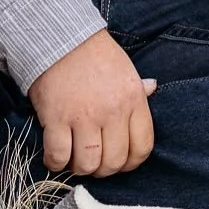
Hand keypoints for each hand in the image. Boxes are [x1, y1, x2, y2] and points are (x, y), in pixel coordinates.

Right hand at [27, 30, 156, 177]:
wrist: (60, 38)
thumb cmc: (95, 54)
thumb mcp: (125, 68)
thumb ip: (138, 87)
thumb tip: (153, 88)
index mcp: (133, 100)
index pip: (142, 147)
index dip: (131, 163)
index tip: (120, 163)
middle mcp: (112, 111)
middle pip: (114, 161)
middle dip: (104, 170)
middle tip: (94, 163)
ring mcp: (84, 116)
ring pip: (87, 163)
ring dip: (80, 169)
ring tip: (75, 160)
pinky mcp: (56, 119)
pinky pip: (59, 155)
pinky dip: (56, 163)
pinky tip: (55, 157)